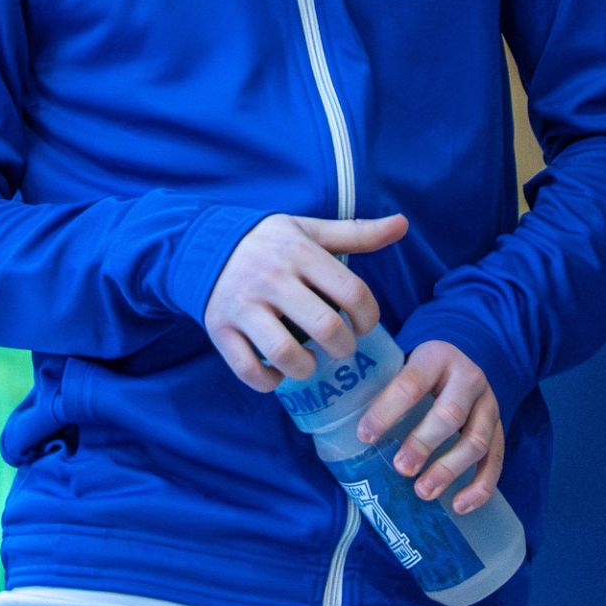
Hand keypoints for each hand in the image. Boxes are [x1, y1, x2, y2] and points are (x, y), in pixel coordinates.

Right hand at [202, 214, 404, 390]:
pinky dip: (268, 382)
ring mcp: (243, 305)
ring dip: (306, 368)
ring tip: (311, 364)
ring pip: (284, 353)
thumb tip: (402, 224)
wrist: (204, 244)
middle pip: (324, 327)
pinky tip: (278, 375)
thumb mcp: (310, 231)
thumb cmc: (269, 243)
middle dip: (344, 348)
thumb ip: (357, 233)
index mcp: (299, 253)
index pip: (352, 292)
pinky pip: (247, 369)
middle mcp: (271, 279)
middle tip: (342, 349)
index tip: (364, 326)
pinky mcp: (220, 328)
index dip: (369, 317)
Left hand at [355, 340, 504, 514]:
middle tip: (400, 468)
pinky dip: (480, 487)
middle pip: (450, 414)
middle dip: (424, 444)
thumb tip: (341, 432)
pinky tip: (459, 505)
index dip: (387, 411)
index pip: (410, 384)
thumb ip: (380, 388)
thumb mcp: (402, 364)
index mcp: (436, 357)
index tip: (365, 436)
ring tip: (423, 491)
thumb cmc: (419, 371)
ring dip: (449, 469)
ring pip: (477, 440)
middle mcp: (469, 378)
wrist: (461, 359)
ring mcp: (489, 404)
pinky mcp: (500, 428)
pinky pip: (496, 460)